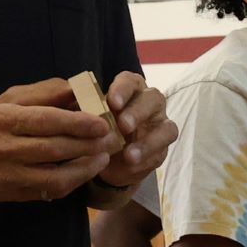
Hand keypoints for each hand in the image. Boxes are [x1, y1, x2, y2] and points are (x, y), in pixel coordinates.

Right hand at [0, 78, 115, 202]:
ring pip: (55, 174)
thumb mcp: (10, 99)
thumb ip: (46, 92)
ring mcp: (8, 174)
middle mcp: (2, 147)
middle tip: (111, 139)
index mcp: (2, 118)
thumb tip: (81, 88)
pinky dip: (73, 181)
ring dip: (85, 167)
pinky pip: (50, 189)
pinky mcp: (14, 193)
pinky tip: (86, 170)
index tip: (101, 122)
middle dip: (87, 144)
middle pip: (54, 147)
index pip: (46, 119)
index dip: (77, 122)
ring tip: (104, 156)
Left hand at [98, 73, 174, 188]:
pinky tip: (131, 164)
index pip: (130, 81)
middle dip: (138, 112)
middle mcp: (149, 103)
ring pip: (167, 127)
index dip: (123, 90)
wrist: (107, 160)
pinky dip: (146, 158)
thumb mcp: (90, 121)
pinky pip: (162, 151)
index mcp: (130, 89)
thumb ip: (88, 114)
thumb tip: (79, 113)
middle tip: (123, 126)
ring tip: (129, 155)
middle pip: (153, 98)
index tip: (112, 103)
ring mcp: (161, 125)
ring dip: (149, 141)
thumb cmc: (99, 130)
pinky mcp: (163, 148)